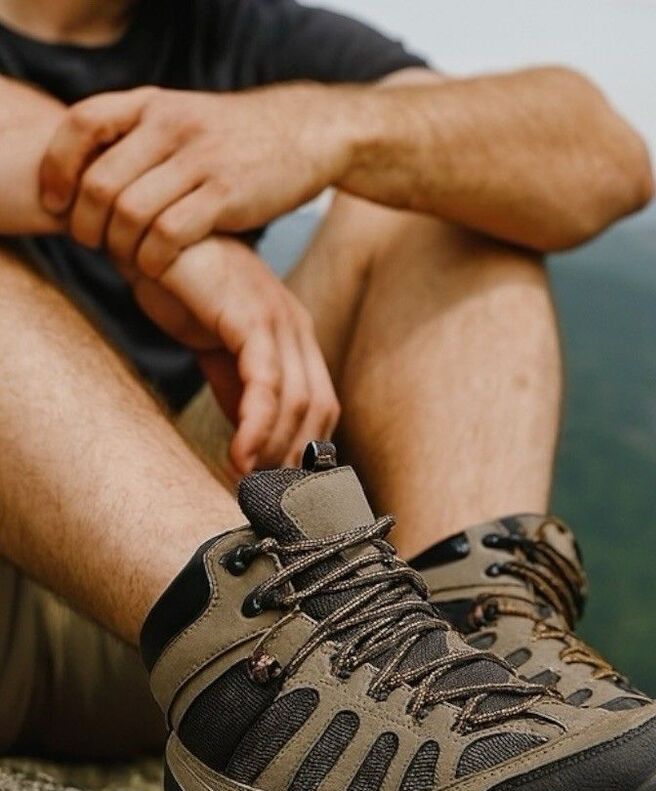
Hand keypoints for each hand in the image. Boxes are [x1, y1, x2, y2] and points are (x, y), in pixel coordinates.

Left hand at [40, 84, 352, 275]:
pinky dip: (153, 258)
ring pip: (130, 212)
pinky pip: (170, 233)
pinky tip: (156, 268)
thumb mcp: (186, 120)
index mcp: (153, 105)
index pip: (81, 126)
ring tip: (126, 260)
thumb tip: (95, 182)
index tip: (56, 203)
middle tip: (94, 245)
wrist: (307, 134)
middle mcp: (170, 126)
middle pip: (100, 182)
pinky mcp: (227, 195)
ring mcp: (200, 160)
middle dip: (87, 224)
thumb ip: (143, 141)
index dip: (58, 168)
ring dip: (119, 247)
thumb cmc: (241, 141)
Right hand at [126, 237, 338, 473]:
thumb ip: (240, 394)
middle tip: (266, 496)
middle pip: (319, 411)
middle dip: (294, 460)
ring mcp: (281, 321)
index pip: (321, 408)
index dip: (304, 452)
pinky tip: (239, 456)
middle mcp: (297, 329)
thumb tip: (253, 451)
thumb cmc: (181, 291)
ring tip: (247, 482)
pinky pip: (268, 385)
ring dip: (275, 451)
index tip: (280, 488)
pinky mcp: (254, 318)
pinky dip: (258, 428)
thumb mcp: (217, 352)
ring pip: (298, 403)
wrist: (145, 239)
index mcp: (296, 338)